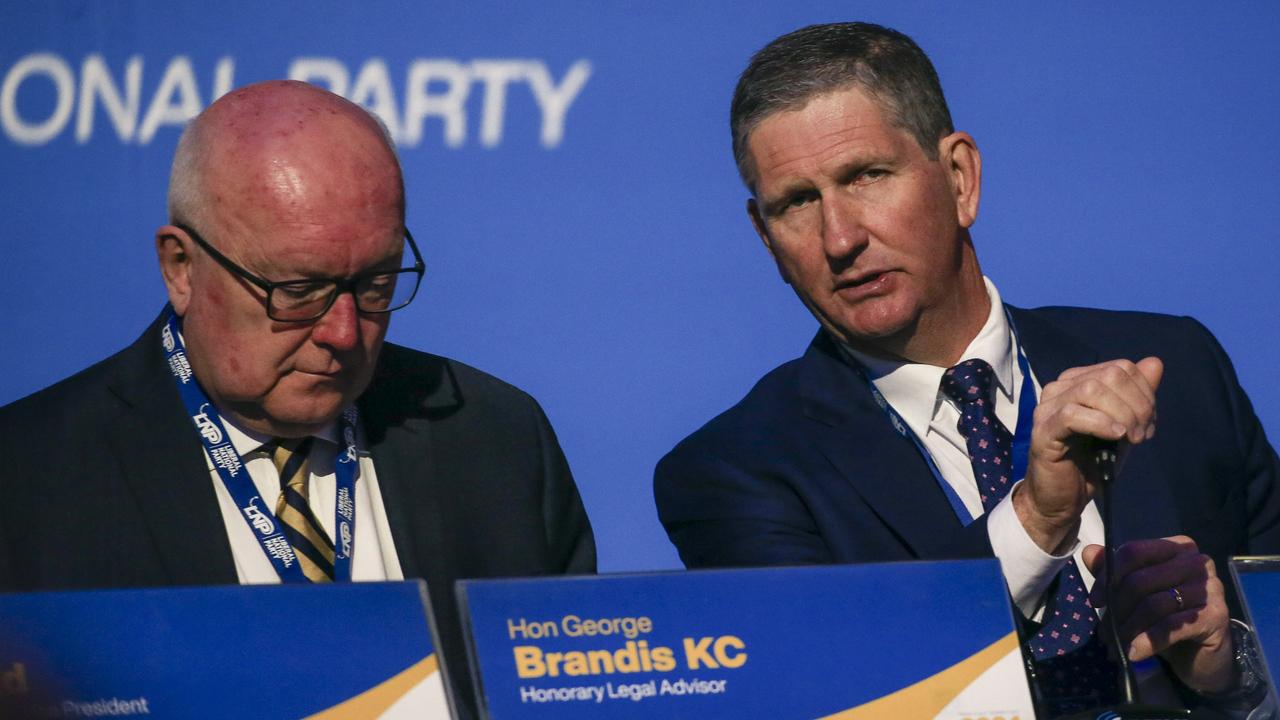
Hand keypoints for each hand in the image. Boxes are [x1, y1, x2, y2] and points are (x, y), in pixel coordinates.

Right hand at [1013, 357, 1162, 552]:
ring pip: (1092, 390)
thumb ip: (1139, 396)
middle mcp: (1058, 388)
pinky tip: (1116, 437)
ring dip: (1123, 414)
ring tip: (1130, 439)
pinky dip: (1102, 423)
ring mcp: (1047, 408)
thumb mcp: (1125, 427)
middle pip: (1110, 375)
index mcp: (1077, 381)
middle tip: (1142, 435)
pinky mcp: (1043, 431)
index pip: (1121, 368)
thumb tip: (1155, 362)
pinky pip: (1073, 415)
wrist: (1063, 499)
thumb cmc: (1092, 463)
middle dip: (1138, 404)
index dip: (1145, 393)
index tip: (1149, 425)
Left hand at [1083, 536, 1236, 692]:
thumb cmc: (1167, 617)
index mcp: (1176, 547)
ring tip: (1116, 644)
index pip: (1133, 553)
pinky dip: (1146, 641)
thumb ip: (1113, 572)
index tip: (1095, 600)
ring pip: (1153, 604)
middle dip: (1117, 609)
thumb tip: (1088, 553)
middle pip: (1140, 580)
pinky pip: (1170, 626)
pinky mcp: (1216, 615)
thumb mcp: (1137, 594)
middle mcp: (1197, 561)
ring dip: (1128, 628)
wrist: (1202, 654)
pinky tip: (1133, 653)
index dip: (1108, 576)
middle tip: (1105, 632)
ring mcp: (1210, 587)